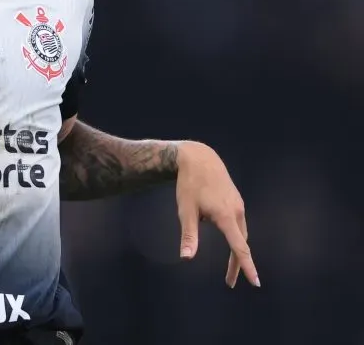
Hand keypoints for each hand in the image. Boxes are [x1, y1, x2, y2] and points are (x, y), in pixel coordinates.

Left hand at [175, 141, 259, 287]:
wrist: (199, 158)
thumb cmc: (189, 185)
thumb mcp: (185, 211)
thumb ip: (189, 235)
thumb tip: (186, 258)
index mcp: (226, 216)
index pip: (239, 248)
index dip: (247, 267)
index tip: (256, 283)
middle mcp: (237, 212)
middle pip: (241, 244)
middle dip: (237, 264)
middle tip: (230, 282)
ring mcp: (238, 205)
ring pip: (239, 233)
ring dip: (235, 249)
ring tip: (228, 264)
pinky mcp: (236, 200)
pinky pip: (235, 222)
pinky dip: (232, 233)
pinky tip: (217, 226)